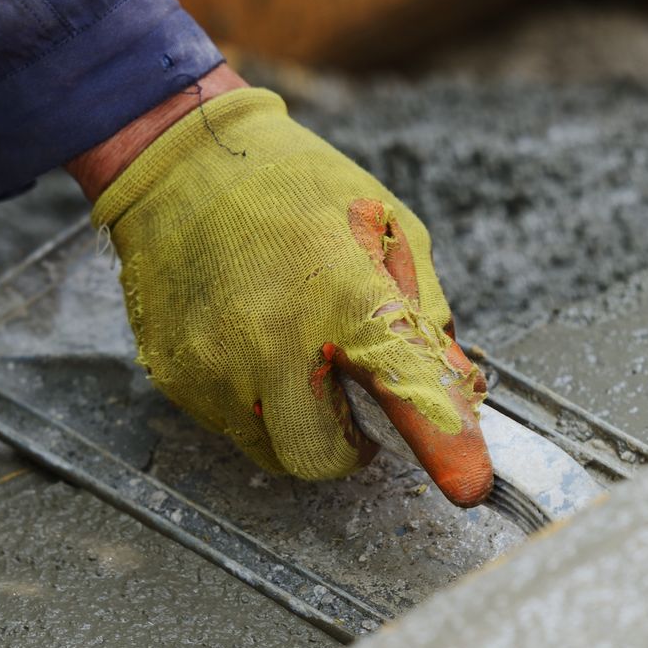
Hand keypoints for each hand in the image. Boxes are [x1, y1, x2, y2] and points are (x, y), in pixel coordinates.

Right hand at [70, 74, 491, 504]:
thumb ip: (423, 311)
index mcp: (343, 293)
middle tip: (350, 403)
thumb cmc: (294, 187)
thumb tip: (457, 384)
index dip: (447, 444)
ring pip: (272, 450)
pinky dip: (252, 400)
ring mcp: (217, 365)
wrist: (180, 163)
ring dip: (297, 424)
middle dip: (346, 446)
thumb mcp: (384, 226)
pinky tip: (249, 343)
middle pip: (322, 457)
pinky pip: (229, 424)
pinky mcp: (178, 376)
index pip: (406, 387)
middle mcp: (274, 340)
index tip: (470, 484)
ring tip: (294, 361)